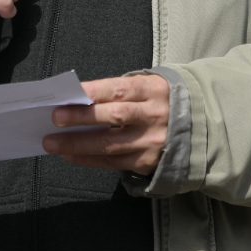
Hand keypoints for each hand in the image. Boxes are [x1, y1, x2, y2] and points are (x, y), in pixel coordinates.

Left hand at [42, 73, 170, 174]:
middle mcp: (155, 115)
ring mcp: (153, 141)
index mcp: (153, 90)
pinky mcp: (149, 161)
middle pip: (115, 116)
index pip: (121, 89)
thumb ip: (117, 92)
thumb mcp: (147, 87)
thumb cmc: (159, 101)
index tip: (70, 94)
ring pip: (111, 144)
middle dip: (83, 117)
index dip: (95, 91)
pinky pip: (114, 162)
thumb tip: (76, 101)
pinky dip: (89, 159)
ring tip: (52, 142)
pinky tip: (70, 154)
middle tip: (55, 118)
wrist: (198, 125)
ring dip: (78, 144)